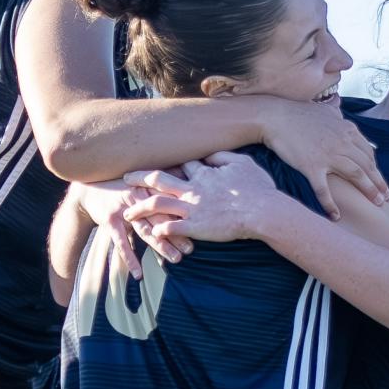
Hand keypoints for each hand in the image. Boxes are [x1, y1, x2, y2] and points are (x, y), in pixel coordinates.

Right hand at [77, 177, 188, 276]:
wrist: (89, 189)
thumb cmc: (120, 189)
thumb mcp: (140, 186)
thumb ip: (160, 192)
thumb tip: (185, 198)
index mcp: (148, 188)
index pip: (169, 204)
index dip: (184, 218)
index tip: (200, 229)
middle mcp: (138, 197)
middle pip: (161, 218)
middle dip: (177, 234)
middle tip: (191, 249)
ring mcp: (123, 209)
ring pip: (145, 230)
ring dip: (161, 246)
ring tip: (175, 259)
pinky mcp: (110, 221)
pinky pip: (121, 242)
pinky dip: (130, 258)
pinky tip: (138, 273)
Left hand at [124, 151, 274, 244]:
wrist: (263, 211)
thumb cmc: (258, 188)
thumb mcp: (243, 163)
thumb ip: (223, 157)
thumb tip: (210, 155)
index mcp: (204, 174)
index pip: (180, 165)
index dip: (168, 164)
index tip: (158, 167)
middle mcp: (193, 189)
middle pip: (158, 179)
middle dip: (139, 178)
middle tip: (125, 179)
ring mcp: (192, 208)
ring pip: (157, 204)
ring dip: (139, 208)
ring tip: (126, 214)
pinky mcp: (195, 227)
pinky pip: (170, 228)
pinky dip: (158, 230)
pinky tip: (151, 233)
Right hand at [257, 98, 388, 214]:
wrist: (275, 116)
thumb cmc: (298, 113)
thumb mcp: (323, 109)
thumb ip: (335, 110)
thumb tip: (340, 105)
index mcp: (347, 131)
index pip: (368, 153)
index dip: (376, 169)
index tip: (381, 182)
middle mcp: (342, 143)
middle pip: (367, 165)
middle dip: (379, 183)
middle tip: (386, 198)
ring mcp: (328, 155)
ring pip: (356, 175)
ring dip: (368, 191)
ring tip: (377, 204)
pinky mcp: (311, 166)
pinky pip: (324, 189)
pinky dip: (330, 204)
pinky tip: (335, 216)